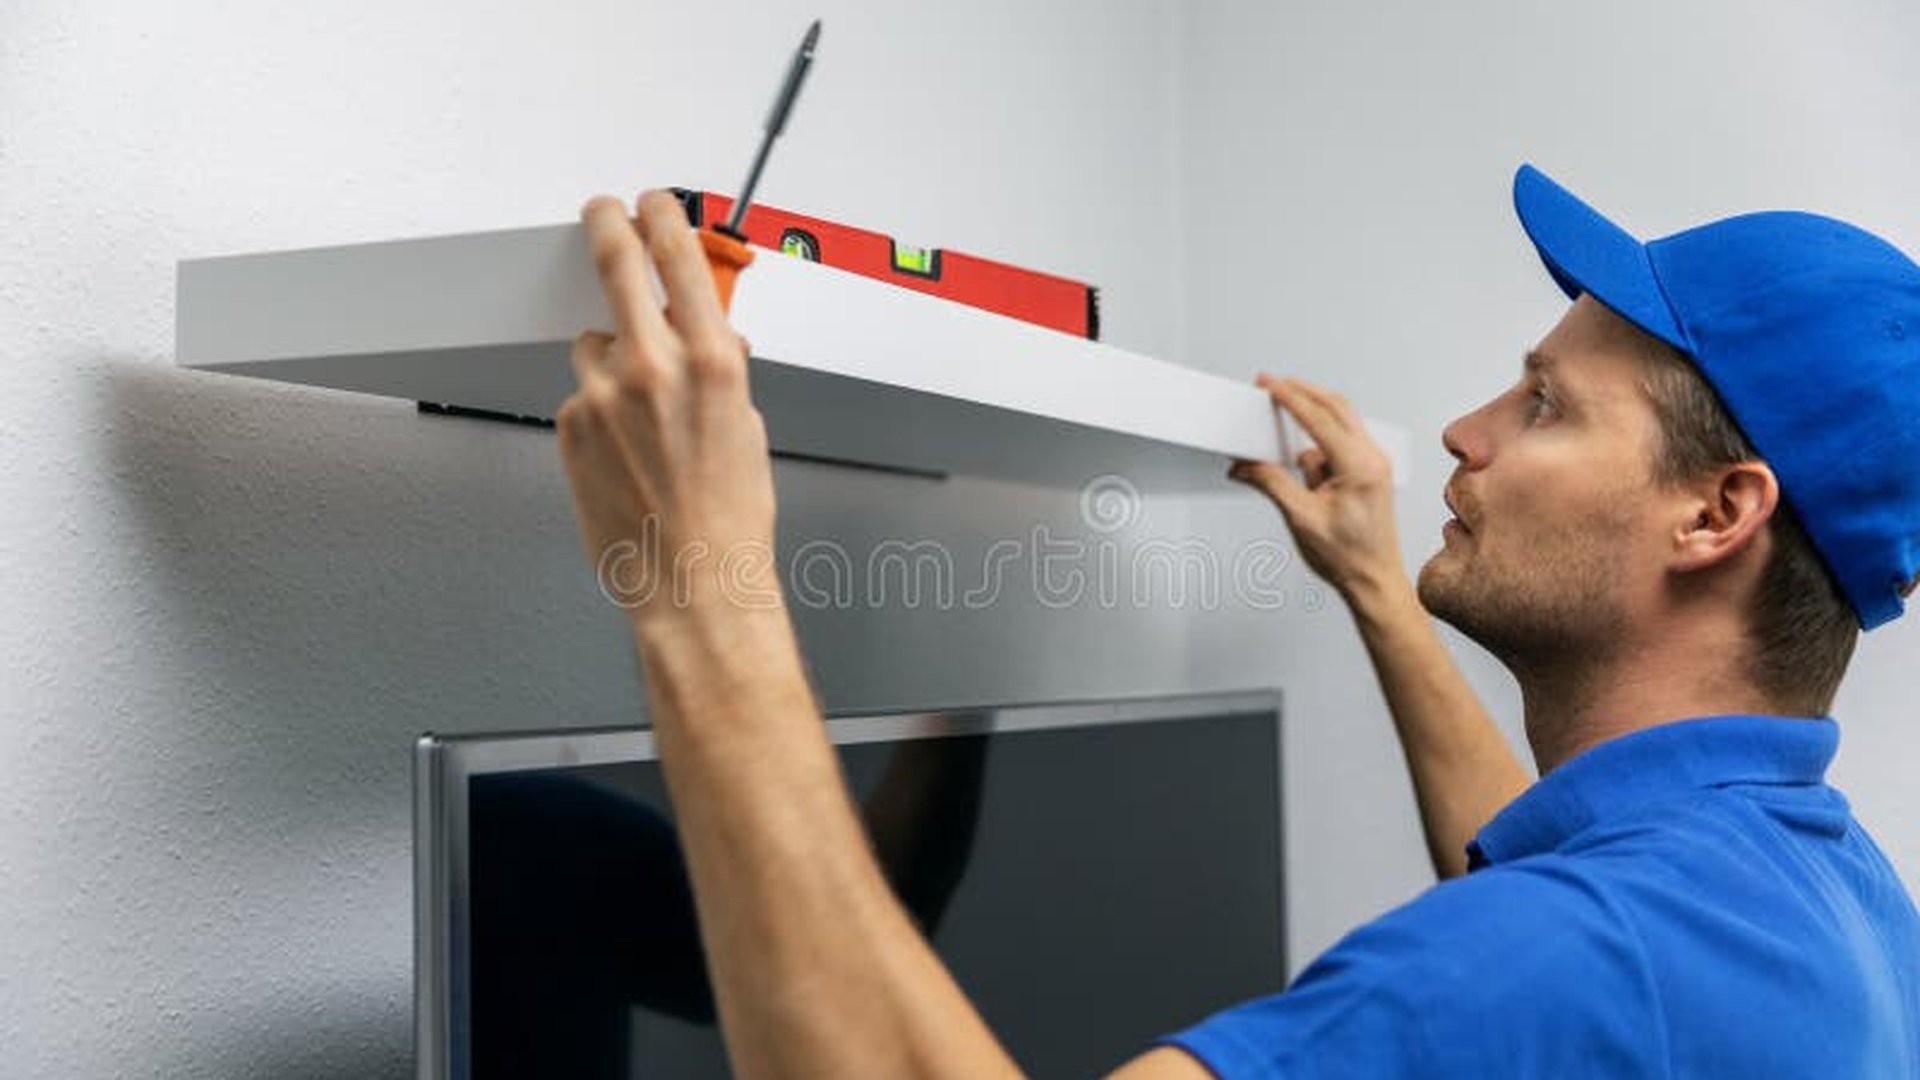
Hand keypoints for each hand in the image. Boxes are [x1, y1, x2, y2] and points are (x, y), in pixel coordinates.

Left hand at [555, 190, 780, 625]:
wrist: (694, 583)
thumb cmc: (730, 519)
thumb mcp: (747, 426)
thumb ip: (722, 372)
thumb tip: (710, 341)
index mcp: (713, 361)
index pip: (678, 257)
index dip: (660, 217)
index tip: (652, 202)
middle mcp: (654, 369)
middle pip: (615, 264)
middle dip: (607, 227)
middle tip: (602, 213)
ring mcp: (603, 397)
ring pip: (594, 345)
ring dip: (611, 359)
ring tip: (638, 410)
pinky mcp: (570, 428)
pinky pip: (580, 396)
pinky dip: (597, 412)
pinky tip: (624, 451)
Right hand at [1228, 375, 1404, 600]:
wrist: (1374, 581)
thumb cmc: (1348, 558)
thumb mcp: (1300, 519)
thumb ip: (1271, 484)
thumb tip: (1245, 465)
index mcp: (1359, 467)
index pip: (1319, 418)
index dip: (1289, 397)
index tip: (1268, 383)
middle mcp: (1372, 459)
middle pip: (1335, 406)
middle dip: (1302, 393)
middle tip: (1272, 386)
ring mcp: (1374, 463)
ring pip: (1340, 422)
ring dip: (1309, 421)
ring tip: (1279, 434)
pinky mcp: (1369, 471)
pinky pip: (1341, 443)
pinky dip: (1317, 443)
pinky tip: (1298, 462)